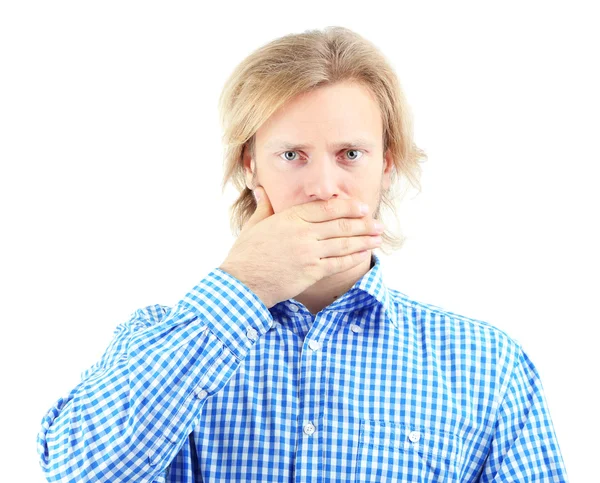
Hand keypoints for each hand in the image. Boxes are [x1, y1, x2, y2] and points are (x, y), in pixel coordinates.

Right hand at [218, 187, 383, 307]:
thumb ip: (264, 207)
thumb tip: (261, 189)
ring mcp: (308, 253)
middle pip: (340, 225)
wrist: (242, 283)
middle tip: (378, 224)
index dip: (348, 206)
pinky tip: (364, 254)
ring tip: (378, 238)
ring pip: (343, 244)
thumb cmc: (246, 254)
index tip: (362, 207)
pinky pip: (339, 263)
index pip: (326, 208)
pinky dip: (354, 257)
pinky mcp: (311, 272)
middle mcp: (302, 233)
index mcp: (290, 218)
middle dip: (363, 224)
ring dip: (364, 240)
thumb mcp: (254, 225)